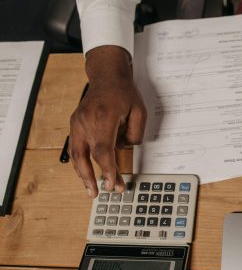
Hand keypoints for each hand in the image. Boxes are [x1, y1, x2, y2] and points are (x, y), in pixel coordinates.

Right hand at [69, 45, 146, 197]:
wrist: (107, 76)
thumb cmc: (124, 93)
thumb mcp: (139, 111)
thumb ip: (135, 134)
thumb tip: (125, 150)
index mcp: (103, 117)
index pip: (103, 151)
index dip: (108, 170)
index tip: (114, 185)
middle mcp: (86, 121)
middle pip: (86, 156)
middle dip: (93, 177)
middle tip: (100, 193)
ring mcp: (77, 122)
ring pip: (76, 154)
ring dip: (82, 174)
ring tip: (90, 189)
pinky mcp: (75, 123)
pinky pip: (75, 147)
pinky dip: (79, 163)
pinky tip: (85, 174)